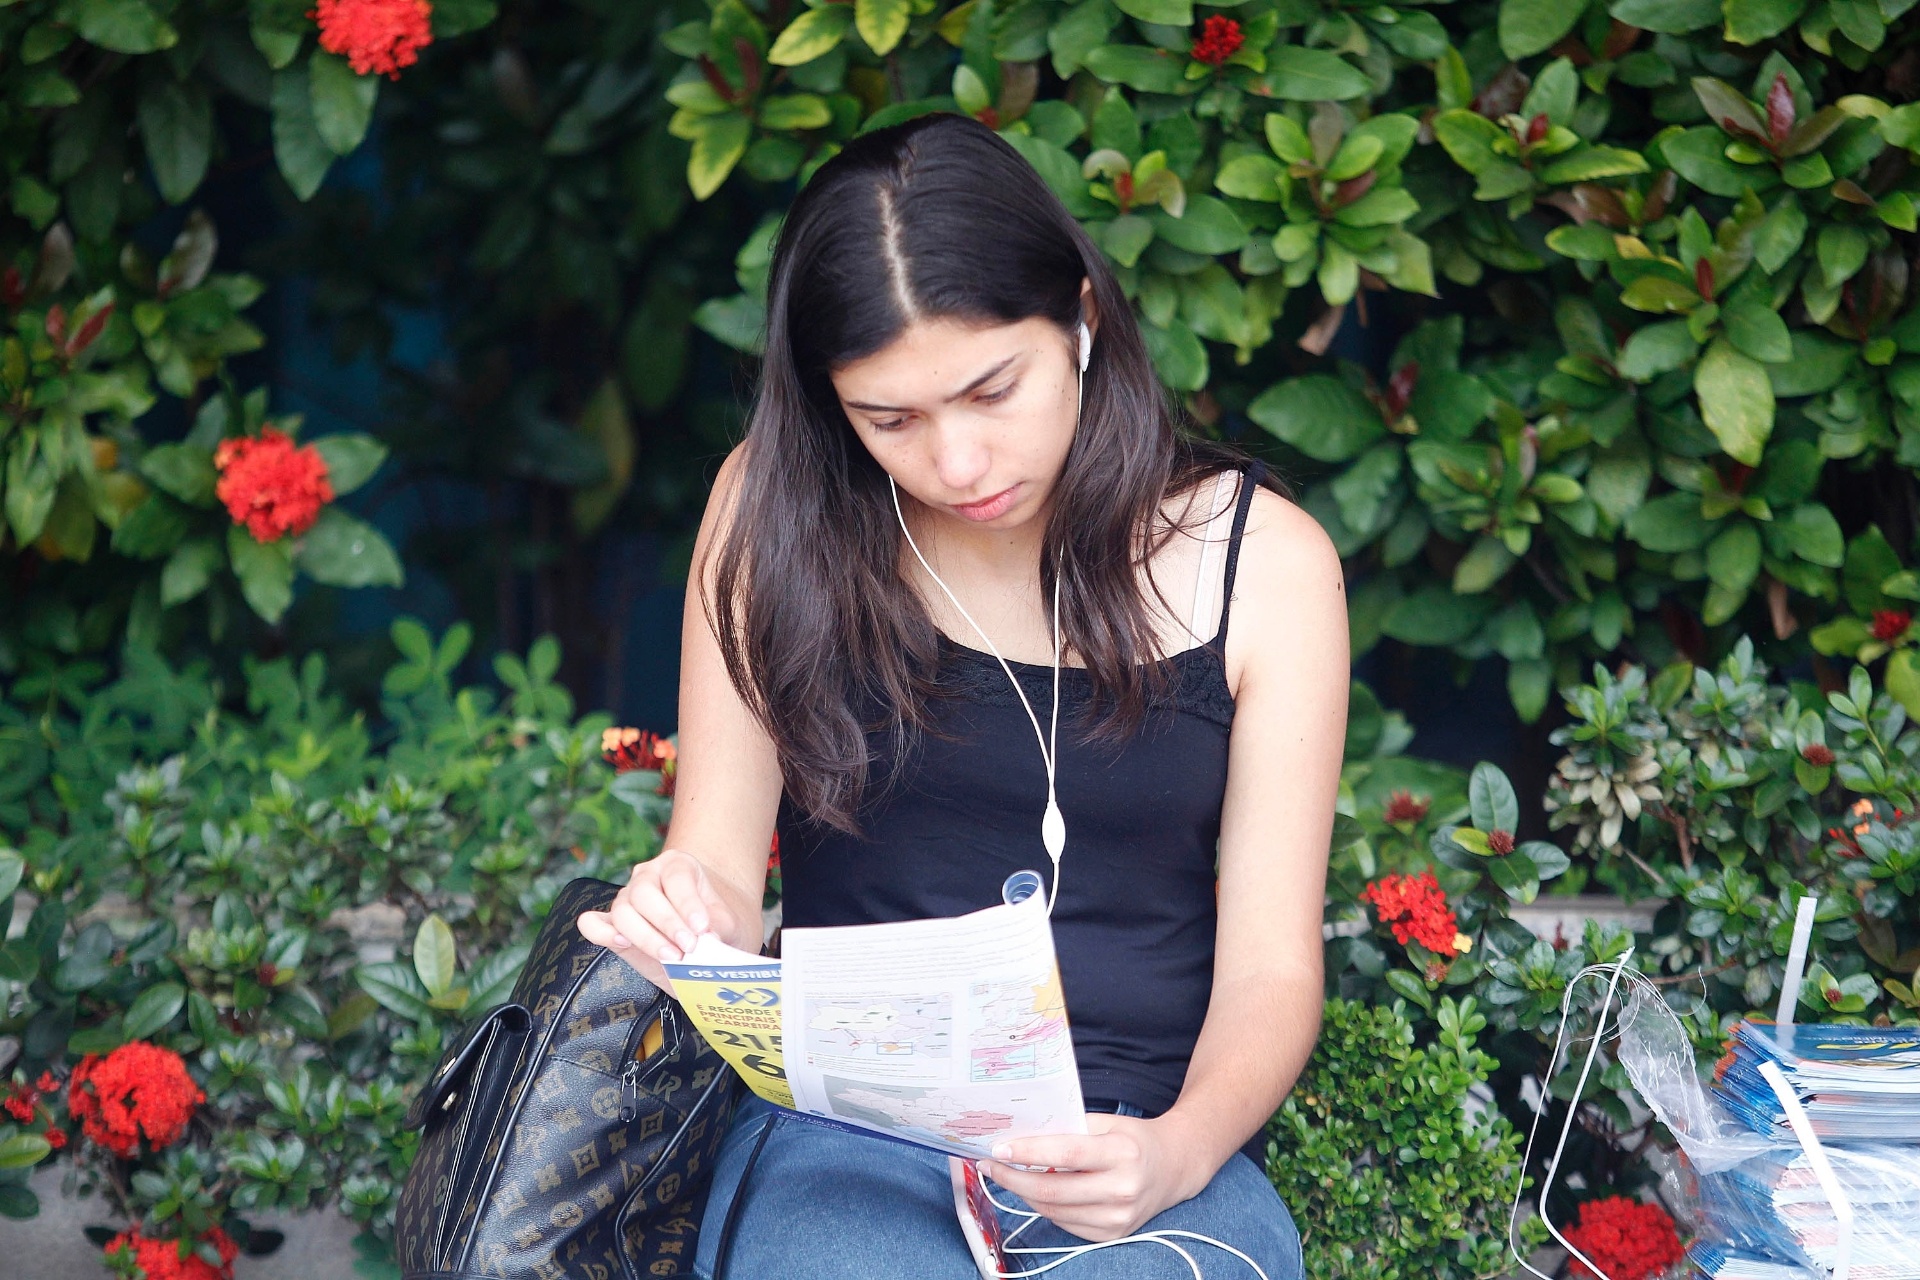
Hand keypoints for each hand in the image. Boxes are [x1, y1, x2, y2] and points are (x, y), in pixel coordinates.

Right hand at [575, 848, 742, 988]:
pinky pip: (593, 924)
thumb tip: (707, 938)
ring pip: (622, 912)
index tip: (701, 928)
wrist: (707, 940)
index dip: (687, 903)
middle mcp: (647, 877)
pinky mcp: (613, 927)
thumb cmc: (718, 925)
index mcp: (678, 866)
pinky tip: (620, 943)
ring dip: (645, 937)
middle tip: (688, 948)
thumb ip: (719, 927)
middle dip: (666, 923)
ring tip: (671, 957)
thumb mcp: (730, 923)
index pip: (676, 878)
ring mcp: (626, 901)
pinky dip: (601, 933)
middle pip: (644, 894)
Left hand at [976, 1112, 1209, 1241]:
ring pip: (1054, 1210)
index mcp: (1122, 1153)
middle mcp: (1122, 1189)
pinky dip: (1046, 1206)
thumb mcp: (1108, 1123)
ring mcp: (1118, 1217)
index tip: (1000, 1148)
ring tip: (1010, 1175)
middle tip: (991, 1165)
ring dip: (1024, 1193)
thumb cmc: (1135, 1140)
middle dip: (1013, 1178)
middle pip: (1053, 1189)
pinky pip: (1065, 1223)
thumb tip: (1022, 1134)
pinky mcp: (1112, 1235)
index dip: (1028, 1152)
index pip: (1066, 1154)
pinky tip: (1038, 1191)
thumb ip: (1069, 1127)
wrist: (1173, 1169)